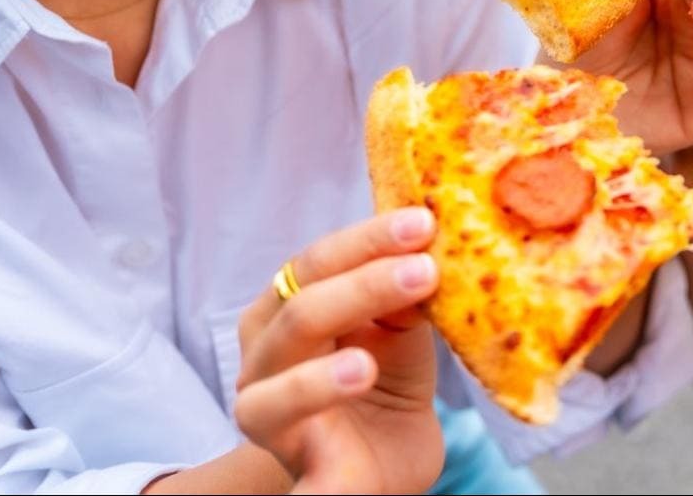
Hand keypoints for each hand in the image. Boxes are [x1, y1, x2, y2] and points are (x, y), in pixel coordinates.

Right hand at [233, 209, 444, 493]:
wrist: (380, 462)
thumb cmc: (382, 378)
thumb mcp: (398, 329)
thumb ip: (403, 295)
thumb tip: (430, 251)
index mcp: (282, 310)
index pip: (315, 263)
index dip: (367, 240)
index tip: (422, 223)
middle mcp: (263, 360)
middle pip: (300, 315)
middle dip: (362, 289)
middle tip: (424, 272)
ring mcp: (270, 421)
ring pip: (276, 395)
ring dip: (320, 379)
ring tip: (367, 365)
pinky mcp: (303, 478)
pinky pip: (304, 488)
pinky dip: (316, 491)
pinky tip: (337, 481)